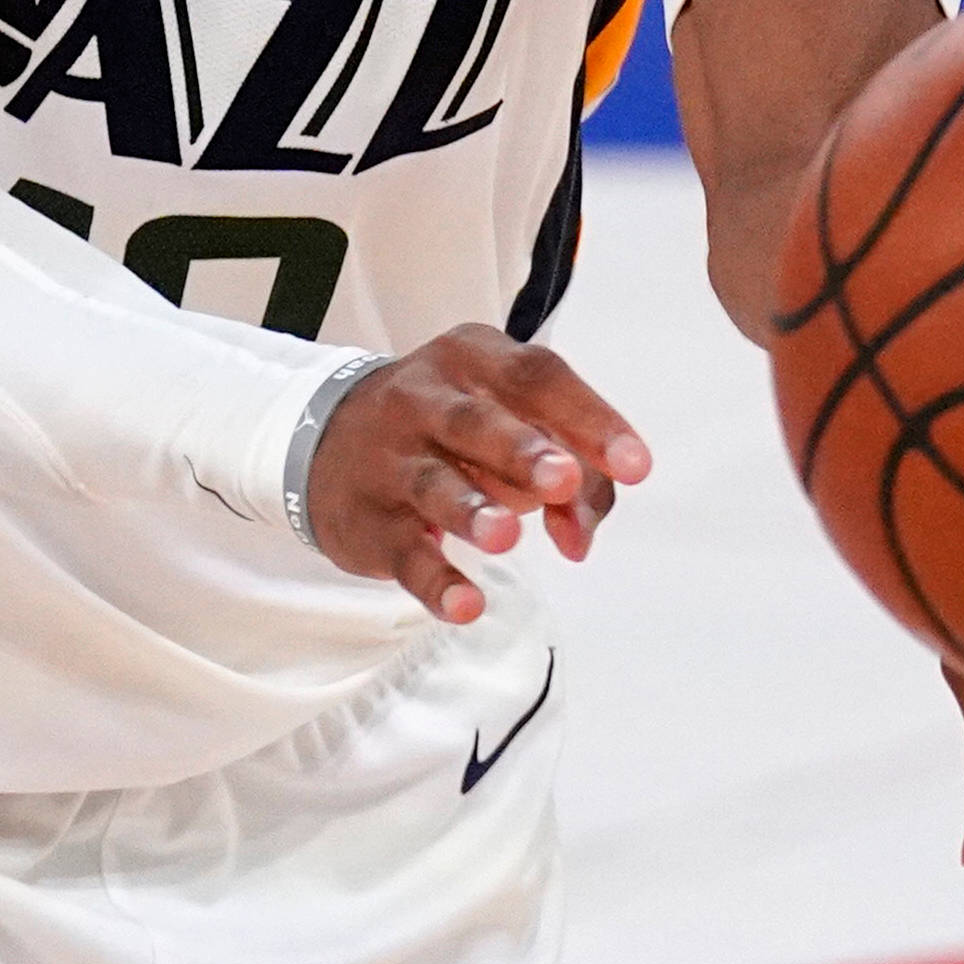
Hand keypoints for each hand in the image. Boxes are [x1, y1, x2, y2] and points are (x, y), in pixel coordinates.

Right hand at [303, 325, 652, 623]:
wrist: (327, 439)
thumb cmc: (451, 430)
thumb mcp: (508, 422)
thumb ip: (568, 471)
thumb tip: (582, 532)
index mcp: (474, 358)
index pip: (537, 378)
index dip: (590, 419)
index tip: (636, 465)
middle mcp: (425, 399)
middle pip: (475, 422)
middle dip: (522, 451)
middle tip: (563, 481)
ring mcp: (391, 459)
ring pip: (433, 482)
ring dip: (471, 510)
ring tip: (506, 537)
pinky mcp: (369, 521)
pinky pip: (405, 552)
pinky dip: (435, 580)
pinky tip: (466, 605)